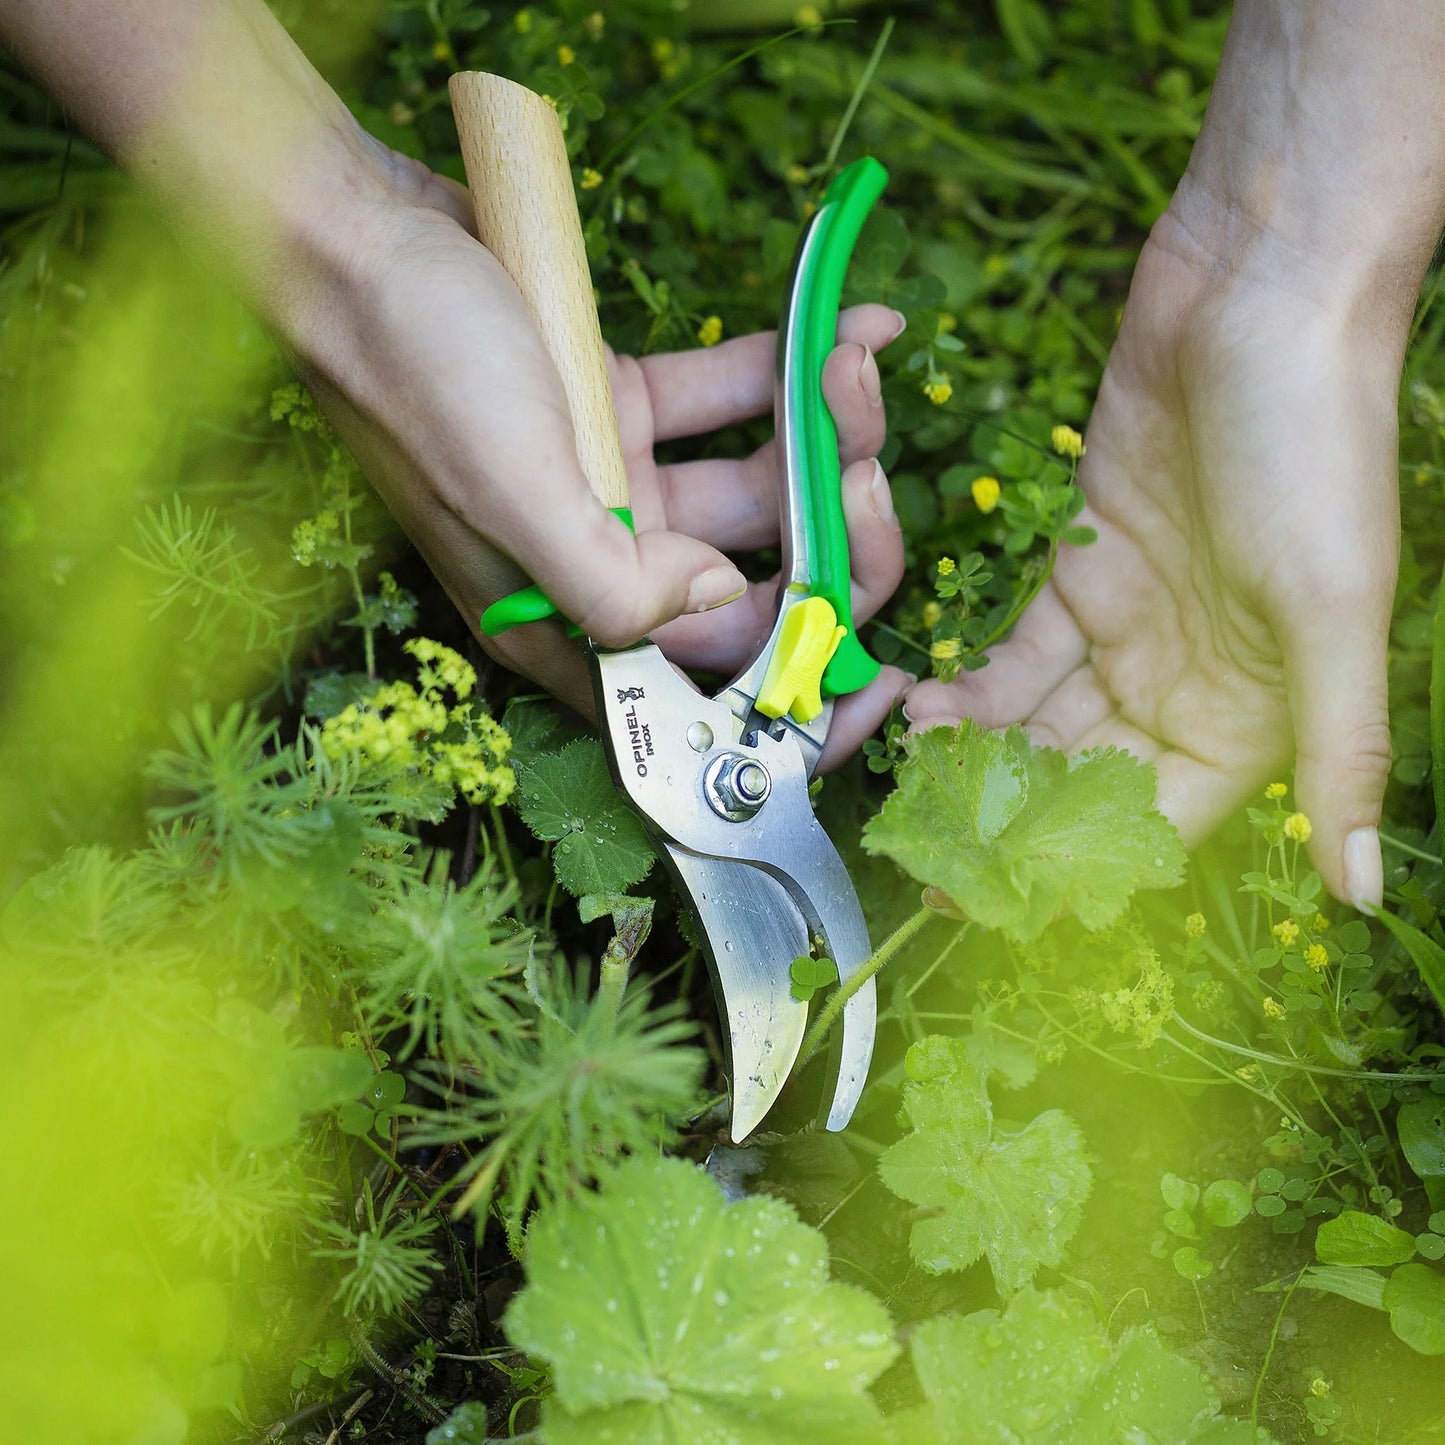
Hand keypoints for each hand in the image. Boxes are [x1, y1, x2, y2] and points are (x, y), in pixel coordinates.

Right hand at [288, 153, 908, 764]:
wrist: (355, 230)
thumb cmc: (413, 366)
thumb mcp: (509, 491)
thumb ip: (613, 582)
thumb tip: (717, 601)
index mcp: (562, 622)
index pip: (700, 694)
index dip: (794, 699)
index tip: (881, 680)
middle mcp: (598, 566)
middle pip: (753, 589)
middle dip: (829, 537)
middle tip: (867, 469)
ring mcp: (620, 485)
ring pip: (757, 488)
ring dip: (825, 436)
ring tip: (855, 365)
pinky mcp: (627, 407)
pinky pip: (732, 400)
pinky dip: (792, 367)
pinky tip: (854, 321)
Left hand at [904, 208, 1403, 907]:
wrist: (1258, 295)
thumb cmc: (1317, 447)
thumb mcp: (1335, 609)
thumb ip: (1341, 751)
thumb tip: (1363, 893)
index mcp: (1254, 713)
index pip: (1155, 823)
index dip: (1080, 871)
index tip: (997, 902)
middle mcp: (1188, 683)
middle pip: (1083, 782)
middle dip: (1007, 818)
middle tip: (928, 849)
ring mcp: (1130, 626)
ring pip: (1039, 723)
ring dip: (978, 756)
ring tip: (914, 773)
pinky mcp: (1080, 569)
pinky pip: (1017, 653)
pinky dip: (971, 684)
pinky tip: (923, 704)